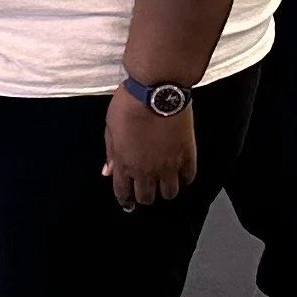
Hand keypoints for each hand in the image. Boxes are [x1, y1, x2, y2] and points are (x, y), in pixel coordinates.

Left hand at [102, 87, 197, 208]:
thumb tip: (107, 171)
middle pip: (147, 197)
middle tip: (146, 190)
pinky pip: (189, 177)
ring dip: (165, 190)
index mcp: (124, 163)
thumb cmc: (128, 106)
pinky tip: (181, 173)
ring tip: (164, 183)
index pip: (124, 192)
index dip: (125, 200)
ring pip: (170, 193)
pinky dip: (185, 178)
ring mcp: (169, 165)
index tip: (128, 204)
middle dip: (145, 196)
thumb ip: (111, 153)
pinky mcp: (187, 156)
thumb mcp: (110, 128)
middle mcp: (147, 170)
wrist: (156, 93)